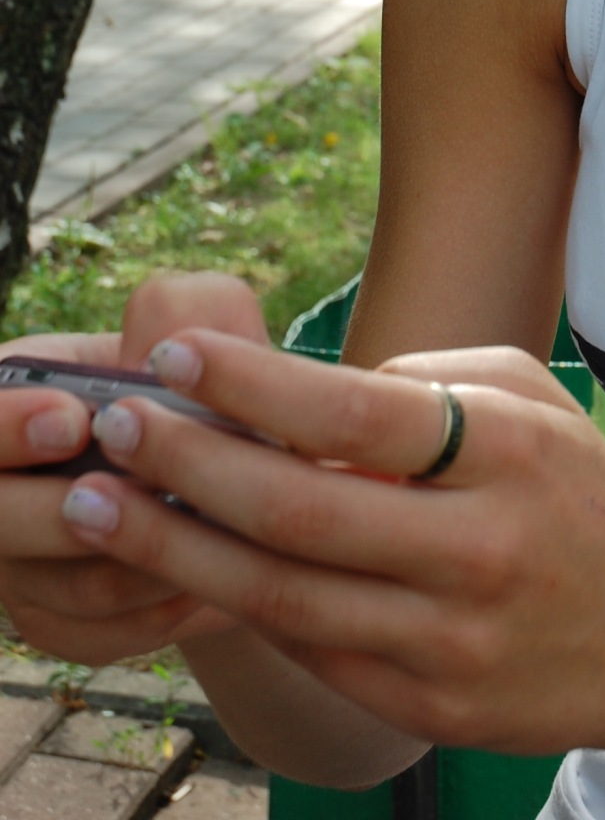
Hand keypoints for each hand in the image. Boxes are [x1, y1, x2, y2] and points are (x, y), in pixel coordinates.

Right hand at [0, 274, 267, 662]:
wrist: (241, 467)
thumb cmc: (212, 380)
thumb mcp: (203, 322)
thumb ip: (182, 309)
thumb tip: (158, 356)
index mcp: (12, 396)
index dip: (8, 427)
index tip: (73, 421)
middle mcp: (0, 486)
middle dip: (63, 515)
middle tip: (136, 489)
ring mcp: (21, 564)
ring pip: (64, 588)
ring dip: (139, 560)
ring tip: (204, 527)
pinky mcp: (59, 621)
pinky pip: (99, 634)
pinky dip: (157, 609)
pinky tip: (209, 575)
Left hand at [56, 330, 604, 757]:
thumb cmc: (574, 493)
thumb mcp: (529, 399)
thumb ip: (424, 380)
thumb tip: (302, 396)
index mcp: (506, 451)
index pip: (357, 413)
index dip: (254, 385)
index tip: (174, 355)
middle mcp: (480, 548)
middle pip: (302, 510)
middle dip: (190, 466)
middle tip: (115, 428)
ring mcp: (452, 639)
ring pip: (286, 595)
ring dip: (179, 548)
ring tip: (105, 507)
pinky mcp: (429, 708)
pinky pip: (312, 651)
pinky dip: (242, 604)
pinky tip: (185, 566)